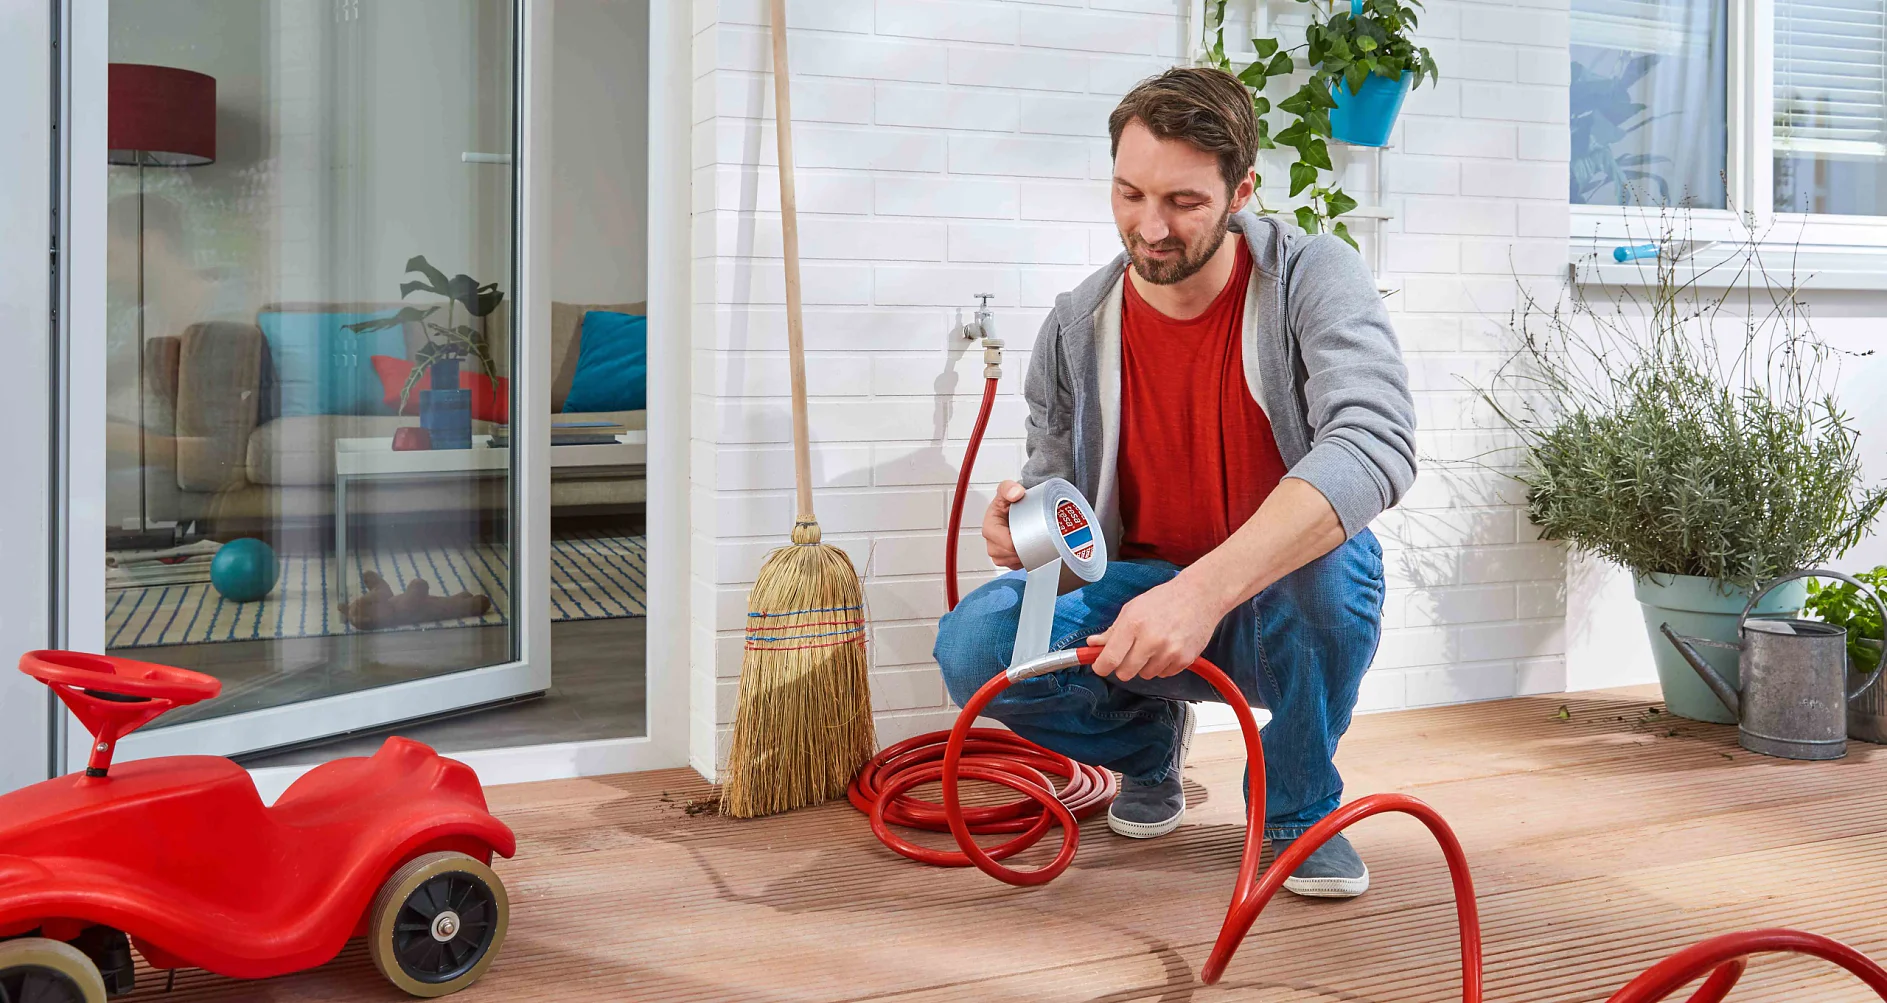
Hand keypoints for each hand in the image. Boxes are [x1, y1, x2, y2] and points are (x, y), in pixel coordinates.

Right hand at [982, 480, 1027, 569]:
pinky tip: (1029, 552)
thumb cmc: (1009, 500)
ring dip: (1021, 558)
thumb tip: (1016, 494)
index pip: (1005, 543)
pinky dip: (1021, 562)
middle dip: (1022, 551)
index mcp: (990, 526)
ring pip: (1009, 562)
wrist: (1015, 505)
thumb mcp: (1008, 489)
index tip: (1031, 536)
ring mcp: (997, 551)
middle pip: (1007, 555)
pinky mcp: (1004, 557)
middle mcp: (991, 540)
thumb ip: (1009, 488)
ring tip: (1032, 546)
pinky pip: (1013, 566)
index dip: (1019, 543)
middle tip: (1035, 541)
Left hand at [1088, 575, 1223, 681]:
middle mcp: (1150, 640)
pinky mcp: (1184, 659)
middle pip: (1125, 673)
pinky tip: (1167, 648)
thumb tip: (1092, 644)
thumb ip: (1112, 630)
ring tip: (1153, 646)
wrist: (1199, 596)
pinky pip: (1164, 674)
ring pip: (1145, 675)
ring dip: (1145, 666)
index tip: (1101, 666)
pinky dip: (1163, 666)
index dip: (1101, 667)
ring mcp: (1169, 651)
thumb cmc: (1164, 599)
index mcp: (1133, 624)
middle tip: (1130, 653)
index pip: (1109, 659)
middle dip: (1123, 667)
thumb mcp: (1132, 608)